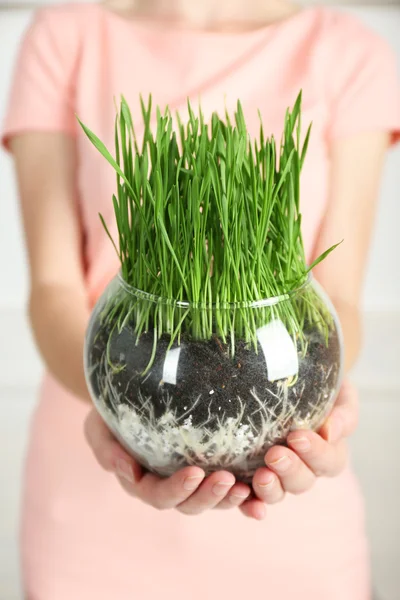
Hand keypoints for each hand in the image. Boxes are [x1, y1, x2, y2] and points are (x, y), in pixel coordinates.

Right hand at [84, 410, 266, 518]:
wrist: (127, 398)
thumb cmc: (110, 414)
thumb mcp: (98, 428)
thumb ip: (107, 450)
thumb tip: (126, 471)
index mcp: (143, 482)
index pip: (160, 495)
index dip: (177, 489)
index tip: (195, 472)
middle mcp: (169, 487)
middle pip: (190, 504)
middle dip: (209, 496)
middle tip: (228, 480)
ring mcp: (192, 480)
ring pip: (213, 500)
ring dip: (230, 497)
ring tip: (248, 486)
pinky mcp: (210, 469)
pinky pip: (230, 487)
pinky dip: (247, 495)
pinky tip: (261, 493)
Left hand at [251, 380, 358, 503]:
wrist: (285, 376)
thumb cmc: (318, 386)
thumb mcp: (339, 393)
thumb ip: (342, 413)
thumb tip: (330, 433)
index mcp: (328, 452)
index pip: (329, 461)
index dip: (315, 453)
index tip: (298, 436)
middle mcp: (304, 469)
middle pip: (302, 482)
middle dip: (290, 470)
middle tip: (274, 455)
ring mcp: (278, 477)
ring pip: (277, 494)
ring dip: (270, 489)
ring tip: (260, 476)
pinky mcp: (252, 479)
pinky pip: (251, 498)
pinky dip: (248, 504)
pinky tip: (242, 497)